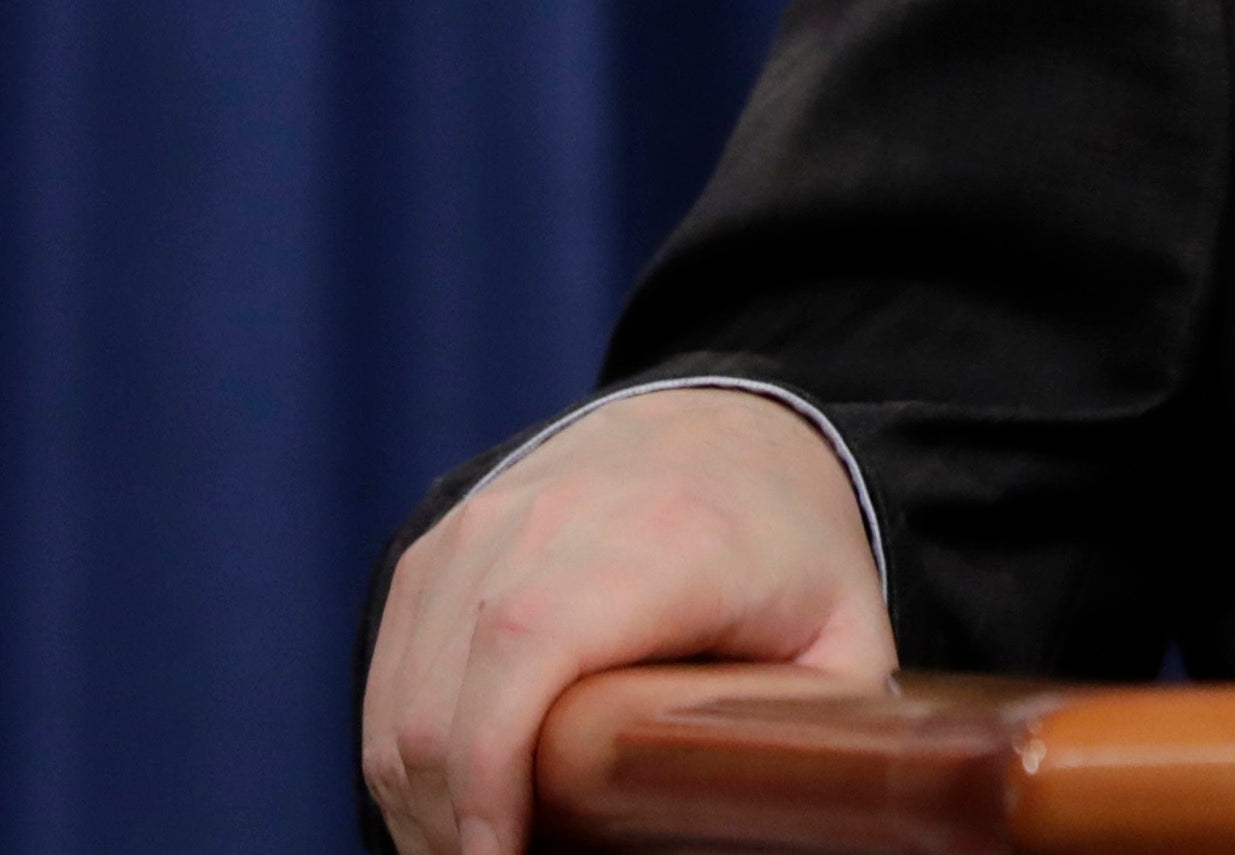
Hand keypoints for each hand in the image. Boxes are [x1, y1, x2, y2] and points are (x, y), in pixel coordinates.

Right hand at [358, 384, 891, 854]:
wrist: (723, 423)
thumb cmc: (790, 549)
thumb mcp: (846, 633)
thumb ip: (832, 731)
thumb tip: (822, 817)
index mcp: (663, 540)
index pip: (530, 645)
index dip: (492, 767)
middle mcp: (552, 519)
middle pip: (446, 698)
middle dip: (453, 820)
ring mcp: (480, 527)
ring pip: (402, 699)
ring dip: (422, 801)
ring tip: (482, 854)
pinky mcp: (438, 548)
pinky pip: (389, 673)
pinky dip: (405, 756)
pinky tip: (453, 805)